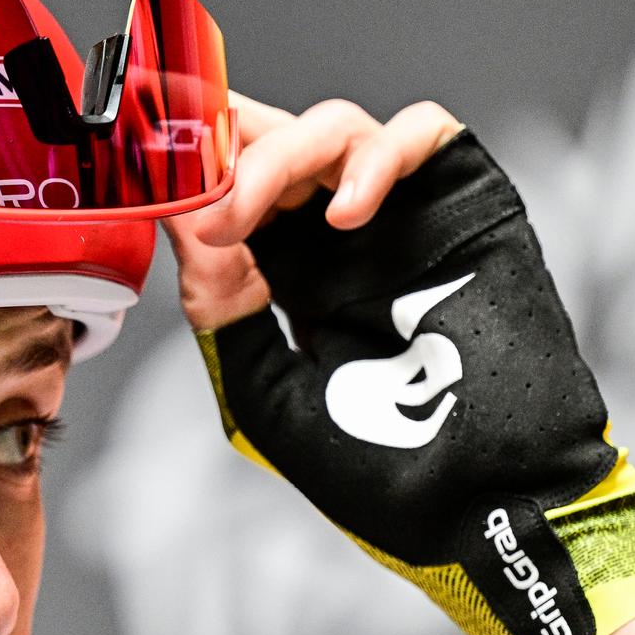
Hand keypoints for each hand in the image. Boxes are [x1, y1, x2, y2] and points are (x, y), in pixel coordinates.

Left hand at [163, 94, 634, 634]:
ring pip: (335, 128)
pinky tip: (346, 215)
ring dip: (278, 155)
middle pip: (274, 143)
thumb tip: (185, 224)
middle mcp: (340, 240)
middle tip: (194, 197)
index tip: (148, 181)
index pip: (231, 192)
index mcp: (289, 281)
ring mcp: (404, 217)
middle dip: (223, 152)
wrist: (487, 506)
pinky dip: (376, 153)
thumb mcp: (269, 397)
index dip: (191, 173)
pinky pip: (424, 133)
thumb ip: (225, 312)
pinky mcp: (466, 205)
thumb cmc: (387, 473)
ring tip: (244, 214)